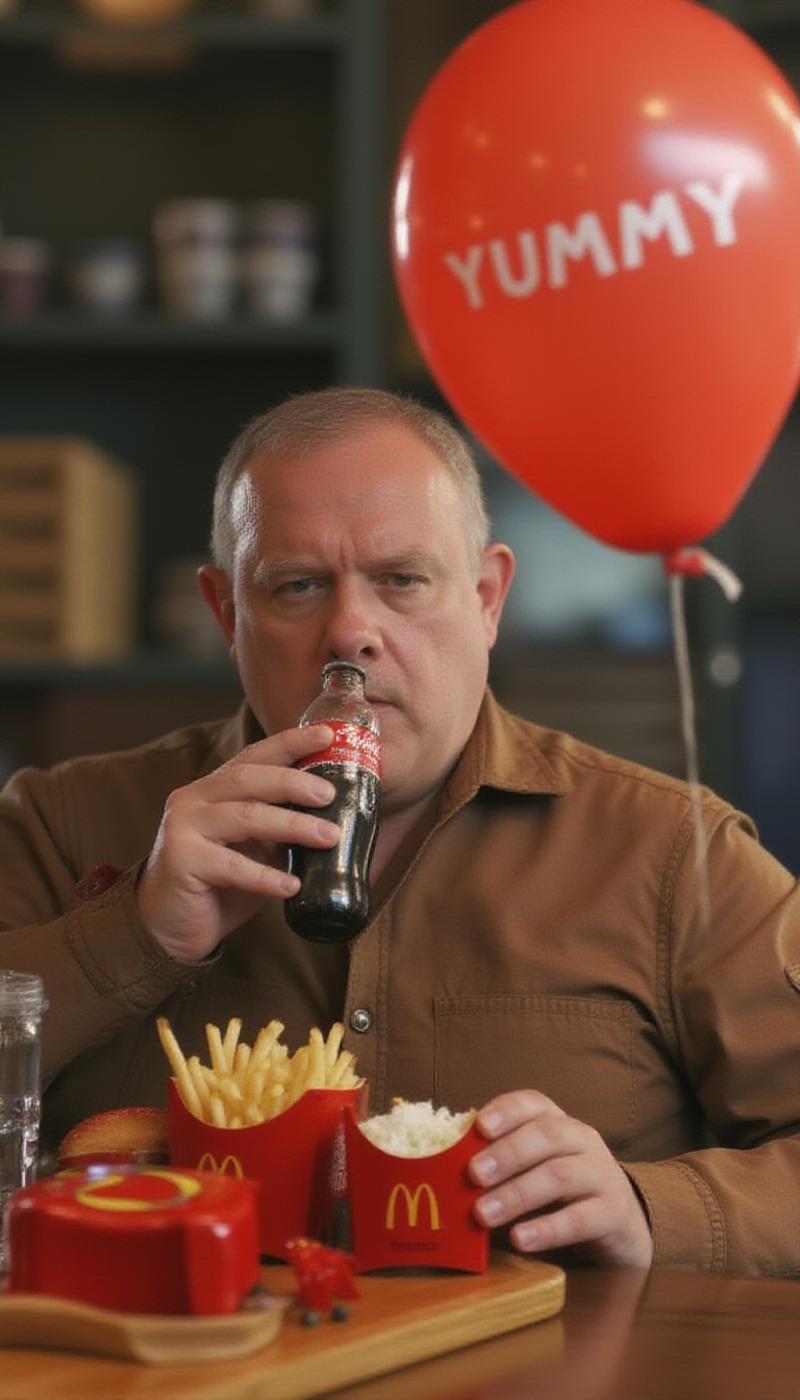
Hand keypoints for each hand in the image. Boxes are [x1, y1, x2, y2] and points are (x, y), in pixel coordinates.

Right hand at [137, 724, 340, 961]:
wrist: (169, 925)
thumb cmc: (218, 883)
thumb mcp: (255, 848)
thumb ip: (281, 829)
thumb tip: (336, 819)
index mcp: (214, 788)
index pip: (254, 756)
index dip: (291, 742)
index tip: (327, 735)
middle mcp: (195, 799)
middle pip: (248, 779)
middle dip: (294, 782)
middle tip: (330, 794)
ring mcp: (184, 827)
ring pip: (244, 817)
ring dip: (292, 826)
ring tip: (329, 837)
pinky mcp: (180, 860)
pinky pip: (230, 865)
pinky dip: (265, 876)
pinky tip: (291, 886)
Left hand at [469, 1090, 652, 1267]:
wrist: (621, 1223)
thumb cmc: (563, 1193)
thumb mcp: (535, 1169)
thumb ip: (500, 1164)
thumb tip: (442, 1170)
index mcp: (559, 1123)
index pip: (534, 1104)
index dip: (507, 1110)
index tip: (478, 1125)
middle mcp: (583, 1141)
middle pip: (547, 1136)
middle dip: (507, 1153)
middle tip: (473, 1174)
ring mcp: (602, 1175)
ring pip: (560, 1176)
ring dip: (517, 1194)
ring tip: (483, 1214)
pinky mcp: (613, 1214)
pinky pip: (580, 1219)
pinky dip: (547, 1229)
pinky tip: (520, 1239)